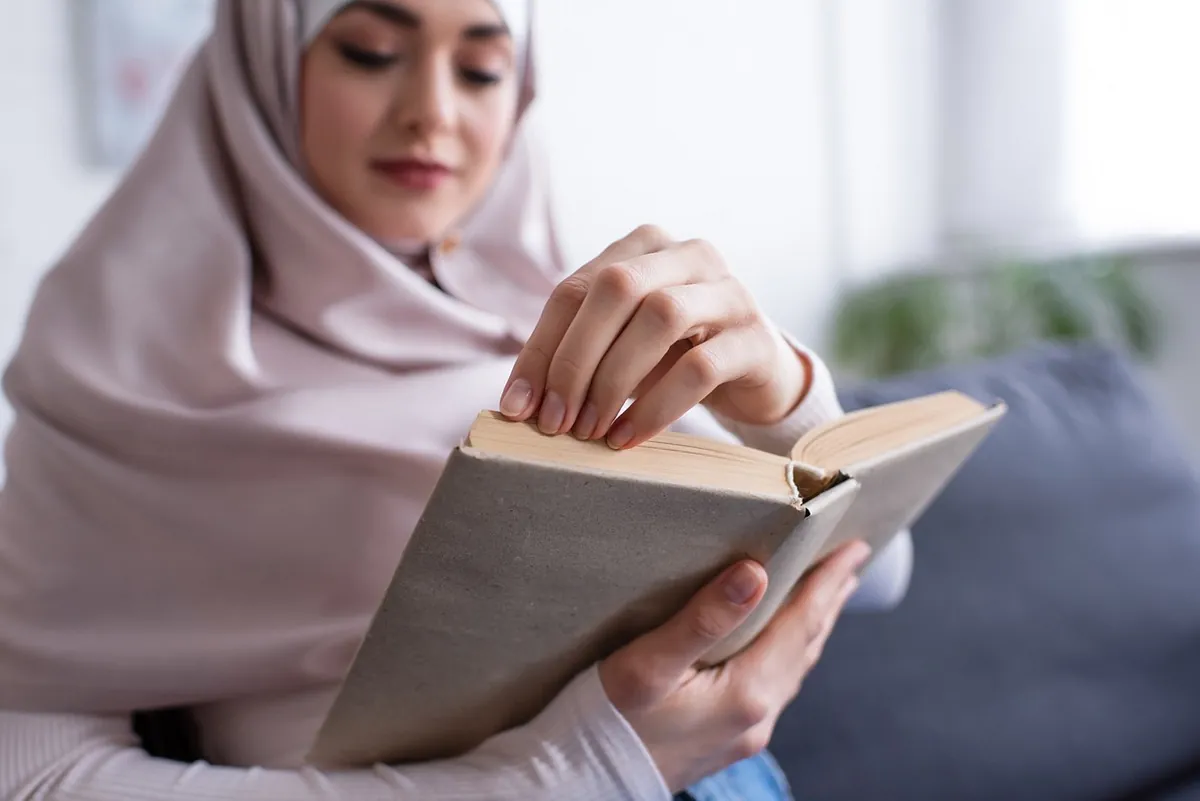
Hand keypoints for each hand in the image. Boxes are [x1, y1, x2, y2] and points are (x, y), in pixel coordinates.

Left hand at [498, 225, 810, 449]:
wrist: (756, 374)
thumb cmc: (674, 355)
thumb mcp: (620, 345)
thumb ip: (574, 355)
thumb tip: (516, 404)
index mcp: (643, 246)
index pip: (576, 287)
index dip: (540, 348)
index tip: (517, 407)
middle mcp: (688, 255)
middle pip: (616, 288)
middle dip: (575, 359)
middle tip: (555, 421)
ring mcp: (729, 292)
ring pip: (660, 316)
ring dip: (614, 380)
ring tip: (591, 431)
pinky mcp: (756, 338)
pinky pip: (701, 366)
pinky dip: (656, 407)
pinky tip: (628, 437)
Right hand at [599, 540, 870, 792]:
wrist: (582, 779)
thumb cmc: (608, 719)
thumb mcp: (648, 663)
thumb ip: (703, 618)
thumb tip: (754, 574)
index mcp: (746, 692)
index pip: (800, 623)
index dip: (827, 582)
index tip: (853, 548)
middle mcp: (757, 716)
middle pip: (805, 646)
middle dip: (829, 600)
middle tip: (851, 561)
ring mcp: (747, 732)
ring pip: (795, 668)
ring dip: (813, 627)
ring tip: (827, 596)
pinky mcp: (730, 739)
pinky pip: (777, 686)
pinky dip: (791, 652)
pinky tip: (783, 646)